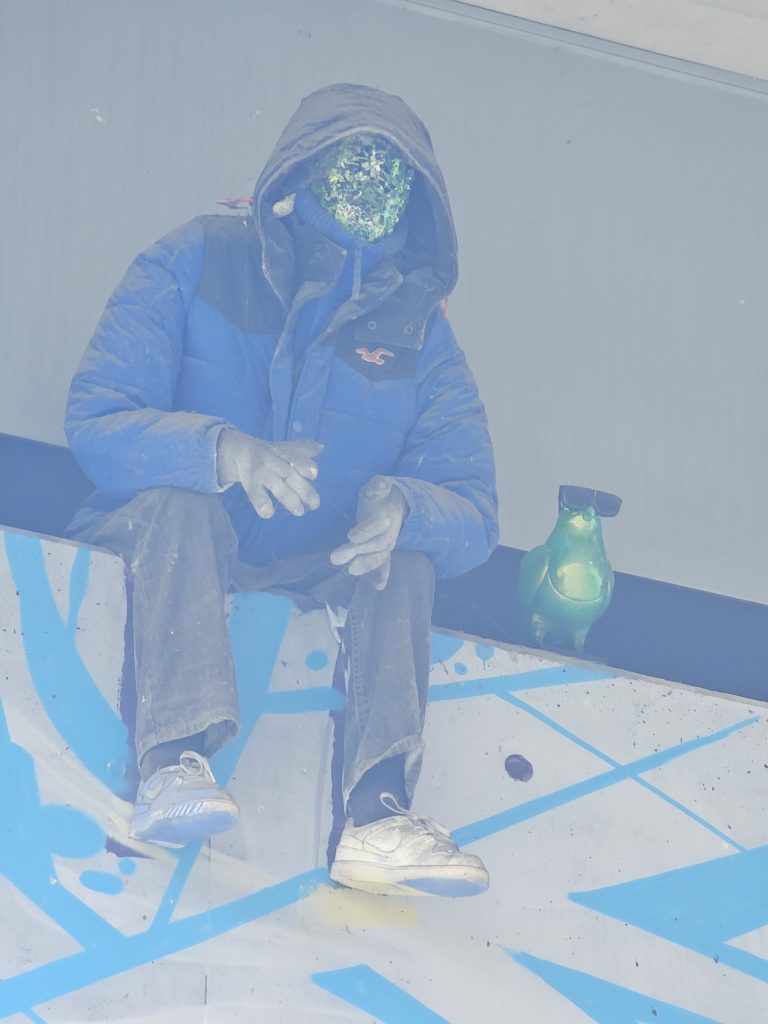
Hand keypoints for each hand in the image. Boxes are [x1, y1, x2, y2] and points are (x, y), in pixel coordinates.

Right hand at [217, 430, 321, 517]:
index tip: (313, 474)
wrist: (236, 450)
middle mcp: (273, 460)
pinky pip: (255, 494)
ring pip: (277, 487)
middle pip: (290, 475)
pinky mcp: (249, 483)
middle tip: (315, 505)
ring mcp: (261, 472)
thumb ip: (302, 450)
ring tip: (299, 512)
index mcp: (282, 452)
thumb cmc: (266, 453)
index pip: (296, 457)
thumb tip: (321, 447)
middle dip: (304, 490)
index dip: (304, 465)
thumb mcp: (282, 448)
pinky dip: (262, 504)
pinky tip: (269, 513)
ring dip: (290, 500)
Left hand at [330, 475, 407, 589]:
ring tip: (352, 570)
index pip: (376, 525)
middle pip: (373, 545)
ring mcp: (387, 544)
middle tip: (336, 558)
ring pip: (378, 557)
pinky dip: (383, 575)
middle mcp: (388, 534)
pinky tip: (377, 586)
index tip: (351, 536)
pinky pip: (385, 565)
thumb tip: (382, 484)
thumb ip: (379, 485)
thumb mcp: (379, 486)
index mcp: (385, 516)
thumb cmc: (382, 495)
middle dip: (356, 552)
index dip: (365, 530)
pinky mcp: (384, 551)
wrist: (398, 504)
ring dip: (366, 565)